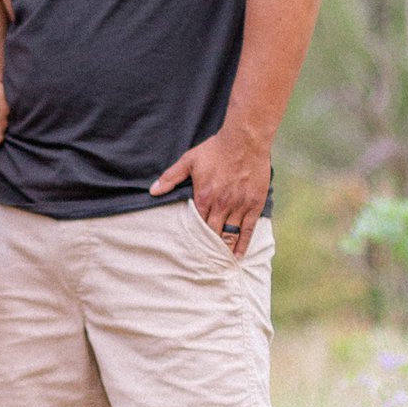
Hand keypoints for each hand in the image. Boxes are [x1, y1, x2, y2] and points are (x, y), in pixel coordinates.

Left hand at [150, 120, 270, 257]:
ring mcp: (239, 205)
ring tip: (219, 264)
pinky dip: (243, 244)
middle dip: (207, 249)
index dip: (193, 239)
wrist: (245, 140)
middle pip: (213, 234)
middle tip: (203, 265)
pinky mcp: (254, 204)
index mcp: (204, 197)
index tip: (189, 253)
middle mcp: (221, 204)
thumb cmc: (216, 149)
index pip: (196, 225)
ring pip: (230, 235)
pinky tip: (238, 255)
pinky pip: (248, 229)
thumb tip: (153, 191)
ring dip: (224, 250)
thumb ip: (170, 177)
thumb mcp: (189, 160)